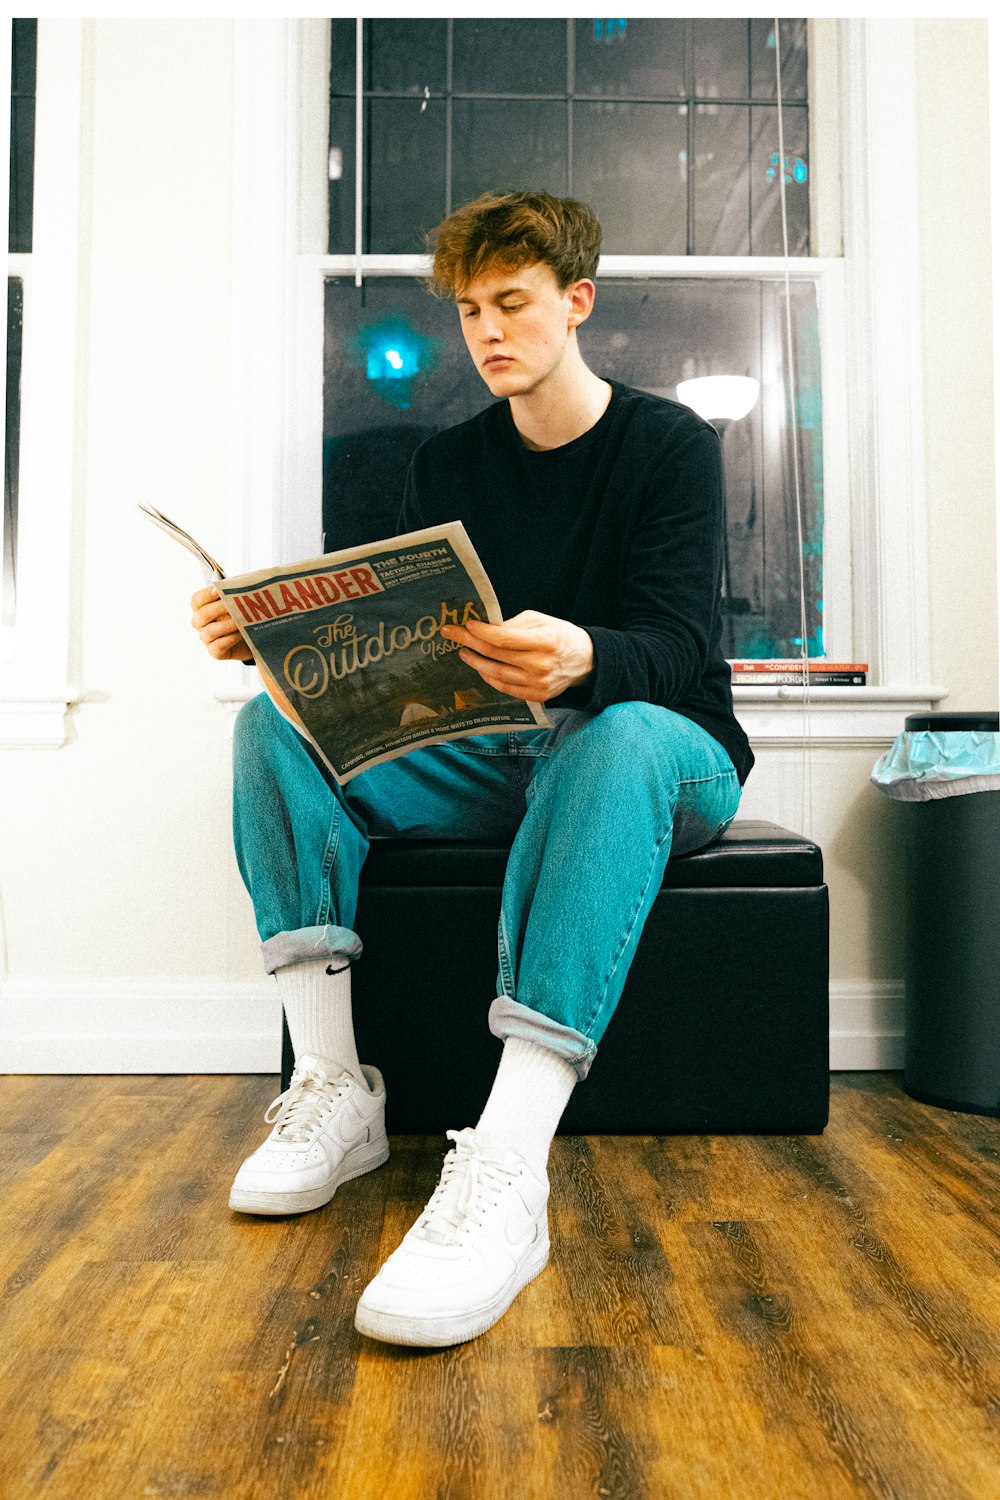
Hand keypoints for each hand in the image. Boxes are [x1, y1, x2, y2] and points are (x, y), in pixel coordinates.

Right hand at [190, 585, 253, 662]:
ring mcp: (206, 639)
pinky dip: (229, 640)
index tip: (219, 590)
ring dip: (227, 625)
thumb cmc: (241, 617)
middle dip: (220, 608)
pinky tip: (239, 634)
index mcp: (201, 608)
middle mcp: (200, 624)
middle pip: (203, 614)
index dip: (207, 594)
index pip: (197, 600)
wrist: (253, 639)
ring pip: (210, 631)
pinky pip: (217, 646)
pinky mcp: (215, 652)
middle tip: (236, 604)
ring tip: (241, 621)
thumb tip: (236, 584)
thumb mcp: (237, 603)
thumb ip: (233, 593)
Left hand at [440, 610, 592, 702]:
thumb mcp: (541, 620)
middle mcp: (541, 665)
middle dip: (470, 642)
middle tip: (453, 635)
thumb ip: (513, 625)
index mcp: (545, 641)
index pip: (504, 638)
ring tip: (463, 652)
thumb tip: (484, 628)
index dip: (481, 632)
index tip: (466, 624)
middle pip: (496, 655)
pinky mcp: (536, 696)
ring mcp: (538, 683)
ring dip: (475, 662)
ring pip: (496, 674)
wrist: (584, 661)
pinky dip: (489, 677)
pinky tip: (480, 668)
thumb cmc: (559, 635)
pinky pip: (505, 687)